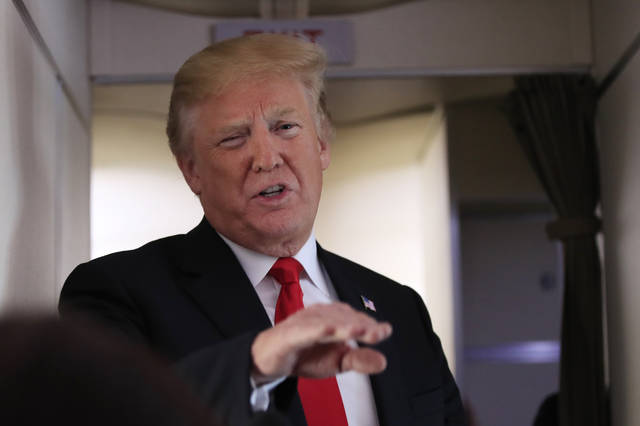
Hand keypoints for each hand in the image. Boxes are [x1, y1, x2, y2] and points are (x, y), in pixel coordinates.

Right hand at [250, 302, 391, 382]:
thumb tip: (383, 361)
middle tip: (376, 333)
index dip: (370, 326)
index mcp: (334, 318)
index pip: (356, 319)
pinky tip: (328, 331)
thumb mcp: (337, 362)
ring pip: (326, 322)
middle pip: (343, 318)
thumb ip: (359, 360)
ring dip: (342, 325)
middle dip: (360, 325)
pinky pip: (303, 330)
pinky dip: (316, 329)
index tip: (384, 331)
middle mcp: (320, 315)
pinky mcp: (289, 333)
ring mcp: (304, 322)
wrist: (271, 359)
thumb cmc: (305, 354)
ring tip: (359, 331)